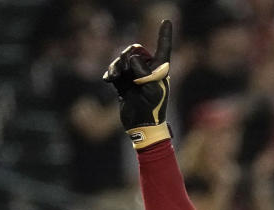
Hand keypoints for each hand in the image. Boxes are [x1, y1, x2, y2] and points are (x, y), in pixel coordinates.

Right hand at [103, 20, 172, 149]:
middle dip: (125, 57)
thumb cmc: (152, 109)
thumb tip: (133, 59)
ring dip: (116, 66)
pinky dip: (110, 73)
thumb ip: (144, 72)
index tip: (166, 21)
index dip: (164, 34)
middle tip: (122, 71)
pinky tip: (107, 80)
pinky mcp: (124, 83)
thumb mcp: (152, 89)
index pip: (163, 48)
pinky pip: (115, 70)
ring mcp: (135, 76)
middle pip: (134, 50)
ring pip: (122, 60)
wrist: (141, 125)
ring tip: (113, 78)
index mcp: (160, 70)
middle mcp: (148, 70)